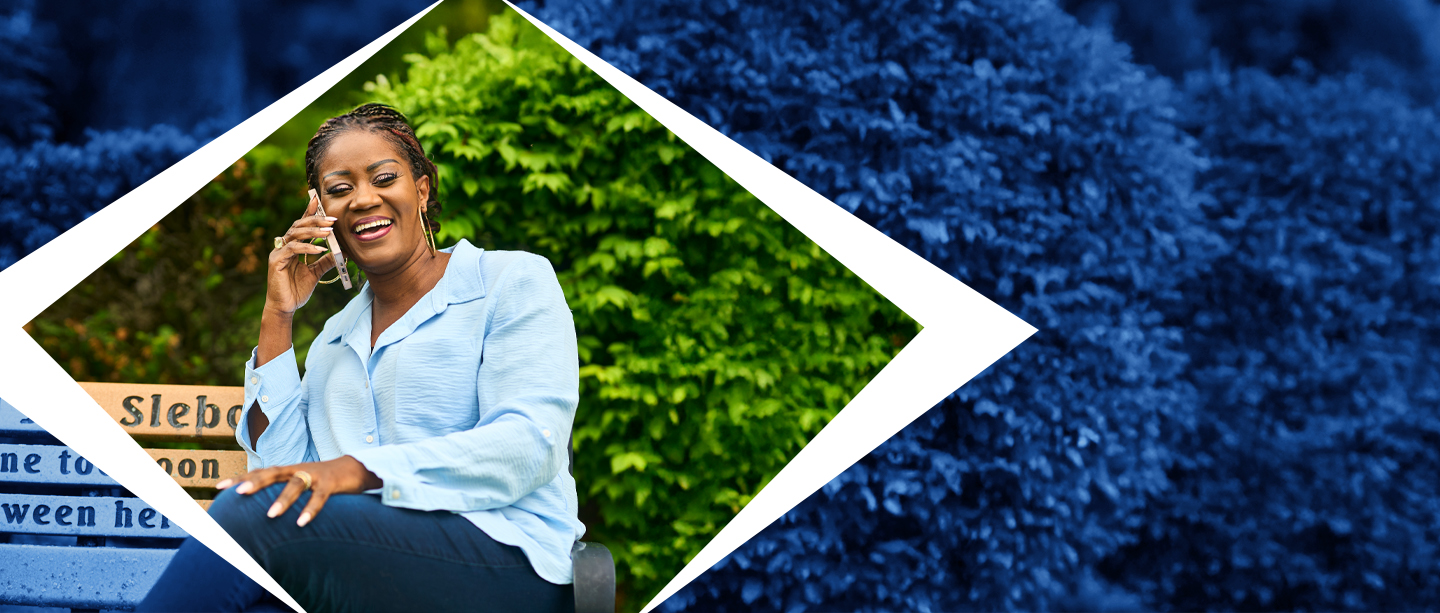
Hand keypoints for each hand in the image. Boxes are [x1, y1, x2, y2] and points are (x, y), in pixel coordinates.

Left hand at [216, 456, 380, 526]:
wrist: (356, 467)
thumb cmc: (322, 480)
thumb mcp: (299, 483)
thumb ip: (281, 492)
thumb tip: (258, 511)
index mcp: (287, 470)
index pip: (260, 472)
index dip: (240, 478)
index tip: (219, 487)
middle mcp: (298, 470)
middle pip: (273, 473)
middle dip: (255, 482)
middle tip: (238, 493)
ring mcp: (315, 475)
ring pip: (296, 484)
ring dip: (283, 499)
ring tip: (270, 515)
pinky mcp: (331, 483)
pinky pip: (319, 497)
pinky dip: (310, 509)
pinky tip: (301, 523)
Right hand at [265, 192, 337, 314]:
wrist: (285, 307)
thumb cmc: (296, 290)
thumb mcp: (315, 273)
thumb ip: (325, 261)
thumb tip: (343, 251)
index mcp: (292, 246)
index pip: (301, 225)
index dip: (308, 211)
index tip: (318, 200)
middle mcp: (284, 246)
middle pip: (298, 225)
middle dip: (315, 220)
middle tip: (332, 219)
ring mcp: (278, 252)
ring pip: (295, 234)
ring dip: (313, 232)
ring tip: (329, 233)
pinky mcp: (276, 261)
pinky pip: (292, 249)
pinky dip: (307, 248)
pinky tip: (320, 249)